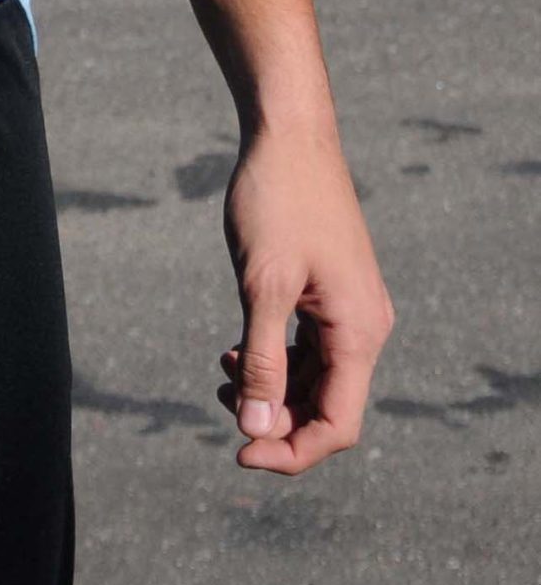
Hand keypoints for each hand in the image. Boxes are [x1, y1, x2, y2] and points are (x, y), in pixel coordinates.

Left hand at [216, 122, 394, 475]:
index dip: (291, 449)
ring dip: (272, 389)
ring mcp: (350, 308)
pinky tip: (232, 350)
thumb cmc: (276, 200)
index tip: (238, 451)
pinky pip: (310, 347)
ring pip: (317, 378)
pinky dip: (275, 357)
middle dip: (276, 419)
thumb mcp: (261, 285)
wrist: (289, 133)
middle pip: (328, 406)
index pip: (337, 424)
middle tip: (220, 405)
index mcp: (359, 332)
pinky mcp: (331, 291)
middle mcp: (365, 326)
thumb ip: (261, 360)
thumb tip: (256, 428)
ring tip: (220, 373)